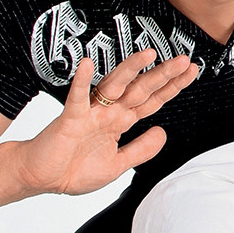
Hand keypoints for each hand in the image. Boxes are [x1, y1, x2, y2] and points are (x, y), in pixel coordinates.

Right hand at [19, 49, 197, 195]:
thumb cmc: (74, 170)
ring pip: (114, 85)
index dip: (172, 87)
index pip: (152, 100)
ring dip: (131, 69)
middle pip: (141, 89)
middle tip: (183, 60)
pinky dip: (82, 81)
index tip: (190, 72)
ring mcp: (91, 113)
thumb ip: (141, 149)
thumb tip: (164, 133)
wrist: (42, 179)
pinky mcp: (71, 118)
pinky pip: (77, 97)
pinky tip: (88, 64)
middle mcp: (109, 112)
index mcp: (121, 122)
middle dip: (162, 75)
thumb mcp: (118, 164)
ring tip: (149, 54)